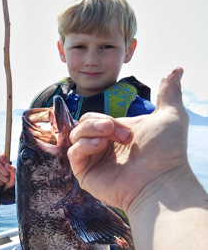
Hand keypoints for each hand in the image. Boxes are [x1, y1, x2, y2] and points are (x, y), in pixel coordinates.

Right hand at [0, 152, 15, 191]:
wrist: (8, 190)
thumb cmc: (12, 180)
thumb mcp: (15, 175)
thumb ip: (13, 169)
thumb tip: (7, 165)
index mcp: (4, 162)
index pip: (0, 154)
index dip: (1, 156)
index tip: (4, 161)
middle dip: (5, 172)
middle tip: (8, 176)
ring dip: (3, 178)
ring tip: (6, 181)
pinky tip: (1, 184)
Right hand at [67, 68, 188, 212]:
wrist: (160, 180)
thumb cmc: (166, 151)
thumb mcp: (170, 115)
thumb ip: (168, 91)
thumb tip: (176, 69)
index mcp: (116, 134)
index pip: (96, 118)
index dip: (106, 119)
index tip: (129, 131)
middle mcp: (103, 147)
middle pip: (83, 123)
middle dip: (98, 123)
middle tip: (118, 133)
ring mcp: (94, 161)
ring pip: (75, 135)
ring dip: (91, 130)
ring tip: (108, 138)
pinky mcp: (85, 174)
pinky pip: (73, 152)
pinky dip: (84, 145)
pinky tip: (100, 146)